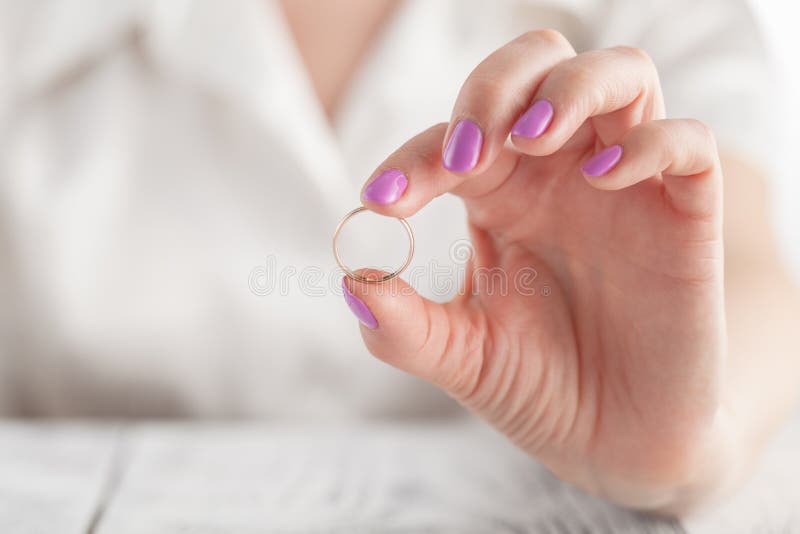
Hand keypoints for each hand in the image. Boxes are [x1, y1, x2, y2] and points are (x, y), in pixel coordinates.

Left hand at [342, 30, 730, 511]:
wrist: (612, 443)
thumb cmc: (536, 388)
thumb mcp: (462, 357)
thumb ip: (405, 327)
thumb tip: (352, 284)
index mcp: (502, 196)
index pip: (455, 137)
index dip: (414, 157)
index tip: (381, 201)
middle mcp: (562, 176)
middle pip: (536, 66)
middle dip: (493, 90)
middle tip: (463, 156)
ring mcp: (627, 187)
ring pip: (619, 74)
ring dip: (567, 90)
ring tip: (529, 141)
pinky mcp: (686, 216)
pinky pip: (686, 142)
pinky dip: (649, 142)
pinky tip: (603, 178)